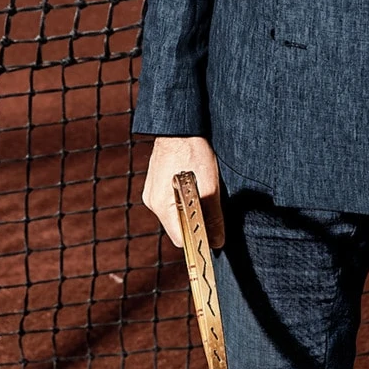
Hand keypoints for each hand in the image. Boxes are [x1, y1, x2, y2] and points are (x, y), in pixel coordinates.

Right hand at [142, 135, 224, 250]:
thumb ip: (212, 217)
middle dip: (195, 222)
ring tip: (203, 189)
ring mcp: (152, 192)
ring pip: (175, 214)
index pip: (180, 240)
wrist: (180, 125)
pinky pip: (172, 201)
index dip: (198, 239)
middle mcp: (152, 202)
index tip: (213, 233)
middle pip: (178, 227)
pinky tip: (194, 182)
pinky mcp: (155, 184)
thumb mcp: (210, 186)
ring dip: (190, 209)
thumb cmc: (193, 151)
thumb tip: (217, 242)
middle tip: (212, 204)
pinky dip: (184, 199)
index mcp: (162, 206)